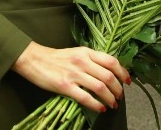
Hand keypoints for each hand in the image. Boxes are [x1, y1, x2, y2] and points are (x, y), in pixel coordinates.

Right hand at [12, 42, 129, 112]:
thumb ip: (91, 60)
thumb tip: (108, 73)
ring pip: (100, 87)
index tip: (128, 81)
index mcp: (86, 52)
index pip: (111, 61)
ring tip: (112, 104)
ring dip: (110, 98)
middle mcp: (82, 61)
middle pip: (109, 76)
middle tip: (119, 96)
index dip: (123, 72)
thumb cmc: (55, 58)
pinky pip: (86, 98)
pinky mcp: (65, 86)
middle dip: (118, 89)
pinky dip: (97, 105)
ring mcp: (74, 74)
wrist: (33, 59)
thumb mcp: (75, 53)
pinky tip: (100, 108)